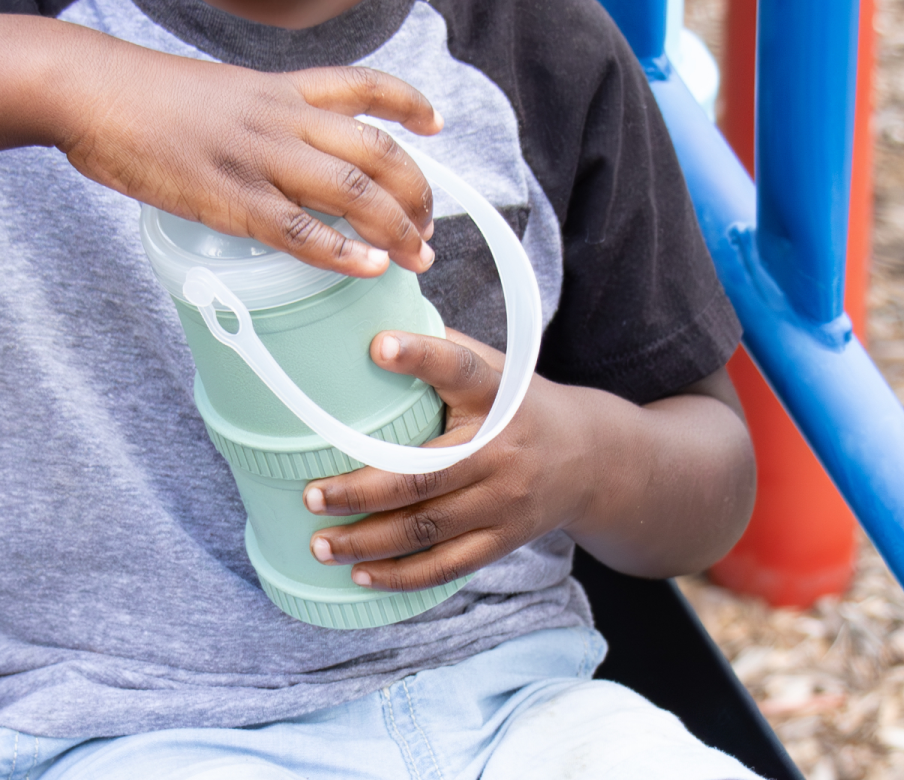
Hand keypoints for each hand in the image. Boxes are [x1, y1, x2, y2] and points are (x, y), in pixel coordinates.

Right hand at [56, 46, 440, 275]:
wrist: (91, 89)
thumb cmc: (139, 93)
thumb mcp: (214, 90)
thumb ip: (252, 116)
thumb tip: (267, 147)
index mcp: (277, 87)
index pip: (364, 86)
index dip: (409, 104)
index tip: (435, 125)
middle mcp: (281, 117)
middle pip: (377, 149)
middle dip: (417, 192)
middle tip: (428, 227)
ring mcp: (259, 157)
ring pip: (354, 191)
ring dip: (396, 227)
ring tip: (416, 257)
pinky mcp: (229, 198)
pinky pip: (300, 231)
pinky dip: (342, 252)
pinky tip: (368, 268)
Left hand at [302, 328, 598, 589]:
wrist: (592, 458)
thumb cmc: (516, 401)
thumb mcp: (492, 365)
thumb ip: (440, 347)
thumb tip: (364, 326)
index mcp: (495, 393)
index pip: (458, 369)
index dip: (420, 355)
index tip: (376, 345)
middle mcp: (500, 450)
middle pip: (424, 476)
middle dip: (361, 491)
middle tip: (311, 494)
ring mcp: (504, 502)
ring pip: (428, 529)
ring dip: (368, 541)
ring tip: (320, 544)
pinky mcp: (503, 540)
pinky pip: (448, 566)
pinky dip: (401, 575)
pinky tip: (360, 574)